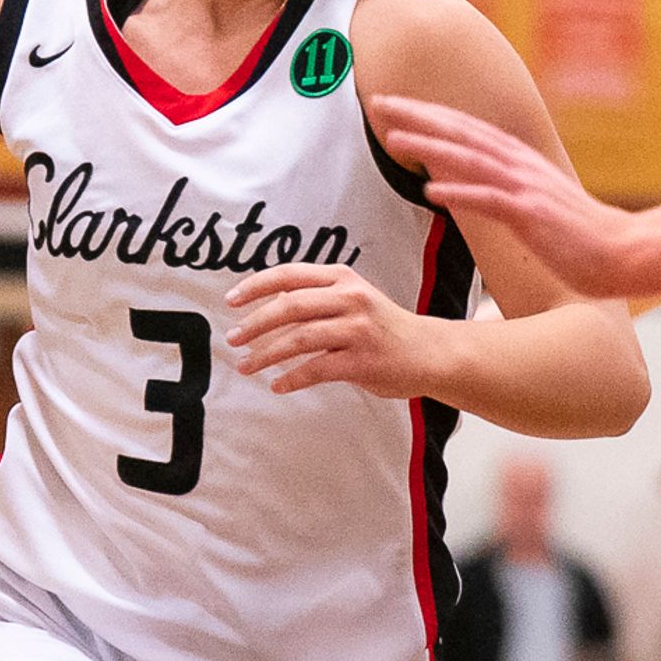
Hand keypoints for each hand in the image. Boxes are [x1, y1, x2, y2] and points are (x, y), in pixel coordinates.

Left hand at [225, 264, 445, 400]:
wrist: (429, 352)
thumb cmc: (384, 328)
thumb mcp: (353, 300)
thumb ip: (317, 299)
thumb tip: (269, 306)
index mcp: (343, 278)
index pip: (289, 275)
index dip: (256, 286)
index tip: (231, 300)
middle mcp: (350, 299)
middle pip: (289, 306)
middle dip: (254, 324)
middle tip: (232, 339)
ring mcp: (357, 329)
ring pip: (299, 339)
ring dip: (266, 355)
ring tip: (245, 366)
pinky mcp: (363, 360)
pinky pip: (317, 369)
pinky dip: (292, 378)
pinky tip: (278, 385)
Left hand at [370, 96, 660, 300]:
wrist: (624, 254)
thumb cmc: (581, 237)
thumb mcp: (539, 203)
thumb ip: (508, 189)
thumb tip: (476, 184)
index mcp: (520, 161)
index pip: (467, 129)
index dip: (428, 113)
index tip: (394, 103)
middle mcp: (521, 166)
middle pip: (461, 132)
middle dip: (418, 114)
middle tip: (379, 100)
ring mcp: (527, 189)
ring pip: (470, 159)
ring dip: (430, 145)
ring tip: (393, 136)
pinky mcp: (533, 217)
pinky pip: (489, 200)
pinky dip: (459, 191)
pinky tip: (430, 189)